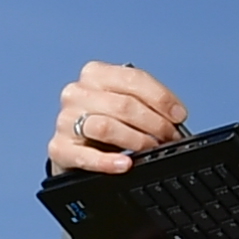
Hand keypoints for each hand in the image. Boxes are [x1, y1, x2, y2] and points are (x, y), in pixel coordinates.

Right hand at [51, 61, 188, 175]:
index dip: (161, 98)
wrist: (77, 148)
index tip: (179, 115)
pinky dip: (108, 162)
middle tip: (170, 137)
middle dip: (155, 123)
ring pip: (106, 127)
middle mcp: (77, 93)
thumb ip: (146, 103)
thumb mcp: (125, 104)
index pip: (133, 79)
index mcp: (95, 74)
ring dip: (136, 140)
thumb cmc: (108, 121)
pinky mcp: (59, 148)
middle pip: (124, 105)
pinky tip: (125, 164)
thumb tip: (175, 116)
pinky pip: (86, 156)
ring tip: (151, 148)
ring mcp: (65, 120)